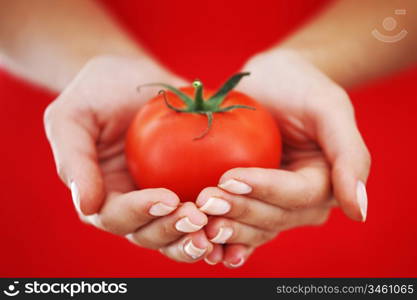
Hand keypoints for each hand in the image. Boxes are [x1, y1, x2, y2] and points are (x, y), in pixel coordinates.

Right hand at [44, 55, 213, 262]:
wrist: (130, 78)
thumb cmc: (96, 93)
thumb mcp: (71, 118)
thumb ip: (73, 159)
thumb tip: (87, 206)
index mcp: (101, 195)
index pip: (116, 216)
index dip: (140, 213)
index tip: (167, 199)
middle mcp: (131, 205)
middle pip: (148, 234)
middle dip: (172, 231)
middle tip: (198, 218)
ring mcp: (160, 200)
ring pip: (176, 234)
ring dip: (195, 237)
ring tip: (216, 228)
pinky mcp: (186, 188)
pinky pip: (201, 213)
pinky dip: (215, 223)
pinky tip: (234, 220)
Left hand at [195, 49, 370, 266]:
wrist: (271, 82)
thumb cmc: (300, 87)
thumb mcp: (329, 108)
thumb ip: (350, 155)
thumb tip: (358, 212)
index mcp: (327, 182)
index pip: (297, 195)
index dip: (265, 190)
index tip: (229, 178)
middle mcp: (303, 202)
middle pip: (274, 217)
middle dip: (239, 211)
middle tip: (204, 200)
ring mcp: (275, 204)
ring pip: (254, 228)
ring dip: (225, 227)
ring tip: (195, 215)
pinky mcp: (251, 202)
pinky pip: (239, 225)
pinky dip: (221, 235)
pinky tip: (200, 238)